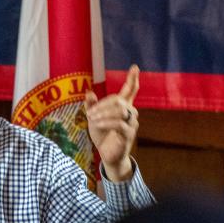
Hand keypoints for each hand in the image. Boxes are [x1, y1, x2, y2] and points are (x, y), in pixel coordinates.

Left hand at [85, 64, 139, 182]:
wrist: (107, 155)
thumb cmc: (102, 135)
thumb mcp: (94, 118)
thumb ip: (92, 105)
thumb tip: (88, 92)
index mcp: (123, 107)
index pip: (130, 90)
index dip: (133, 79)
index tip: (135, 67)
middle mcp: (130, 113)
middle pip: (120, 100)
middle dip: (103, 104)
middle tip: (89, 112)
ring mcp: (131, 123)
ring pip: (120, 110)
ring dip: (103, 113)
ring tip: (92, 119)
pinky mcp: (129, 134)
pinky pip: (119, 124)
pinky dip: (106, 122)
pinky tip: (96, 124)